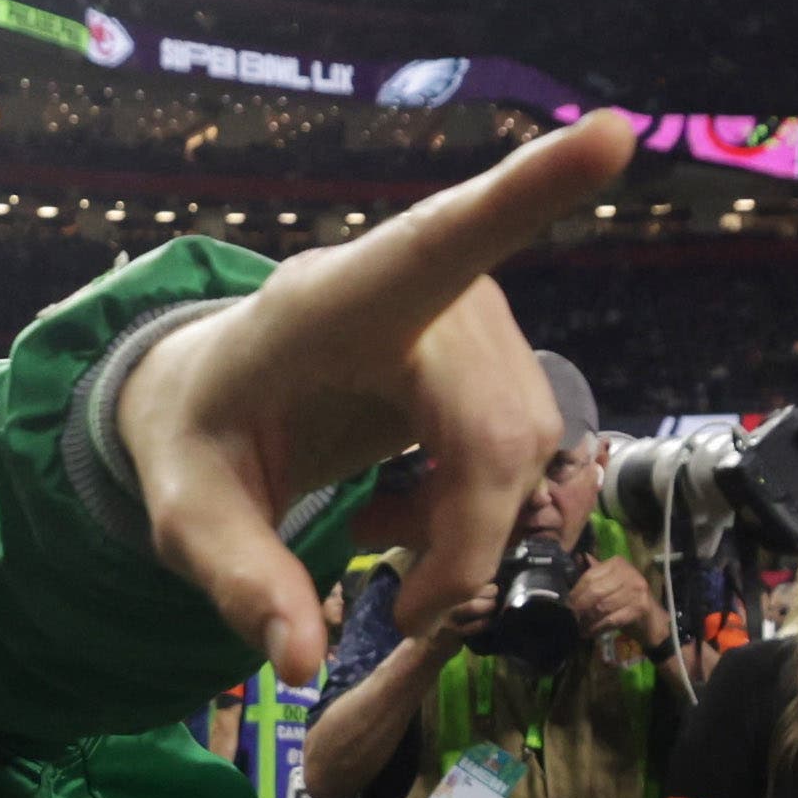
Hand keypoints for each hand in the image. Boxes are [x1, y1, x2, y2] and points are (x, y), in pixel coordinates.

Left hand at [116, 113, 643, 685]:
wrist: (215, 398)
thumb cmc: (201, 438)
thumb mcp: (184, 515)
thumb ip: (236, 581)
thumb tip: (299, 659)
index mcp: (334, 300)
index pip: (441, 240)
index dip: (530, 193)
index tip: (612, 137)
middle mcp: (421, 294)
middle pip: (499, 429)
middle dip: (466, 540)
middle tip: (402, 609)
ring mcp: (470, 320)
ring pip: (525, 448)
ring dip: (468, 528)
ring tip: (387, 541)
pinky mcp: (495, 354)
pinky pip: (526, 449)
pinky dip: (478, 509)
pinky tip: (411, 508)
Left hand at [566, 553, 663, 649]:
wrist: (652, 620)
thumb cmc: (627, 600)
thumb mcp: (610, 583)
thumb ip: (595, 572)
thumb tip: (576, 557)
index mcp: (618, 563)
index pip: (590, 576)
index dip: (576, 592)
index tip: (568, 604)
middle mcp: (629, 573)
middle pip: (595, 592)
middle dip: (580, 607)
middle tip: (573, 618)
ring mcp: (636, 590)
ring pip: (602, 607)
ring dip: (587, 620)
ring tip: (580, 627)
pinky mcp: (640, 608)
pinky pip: (611, 620)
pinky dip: (597, 628)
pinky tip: (590, 633)